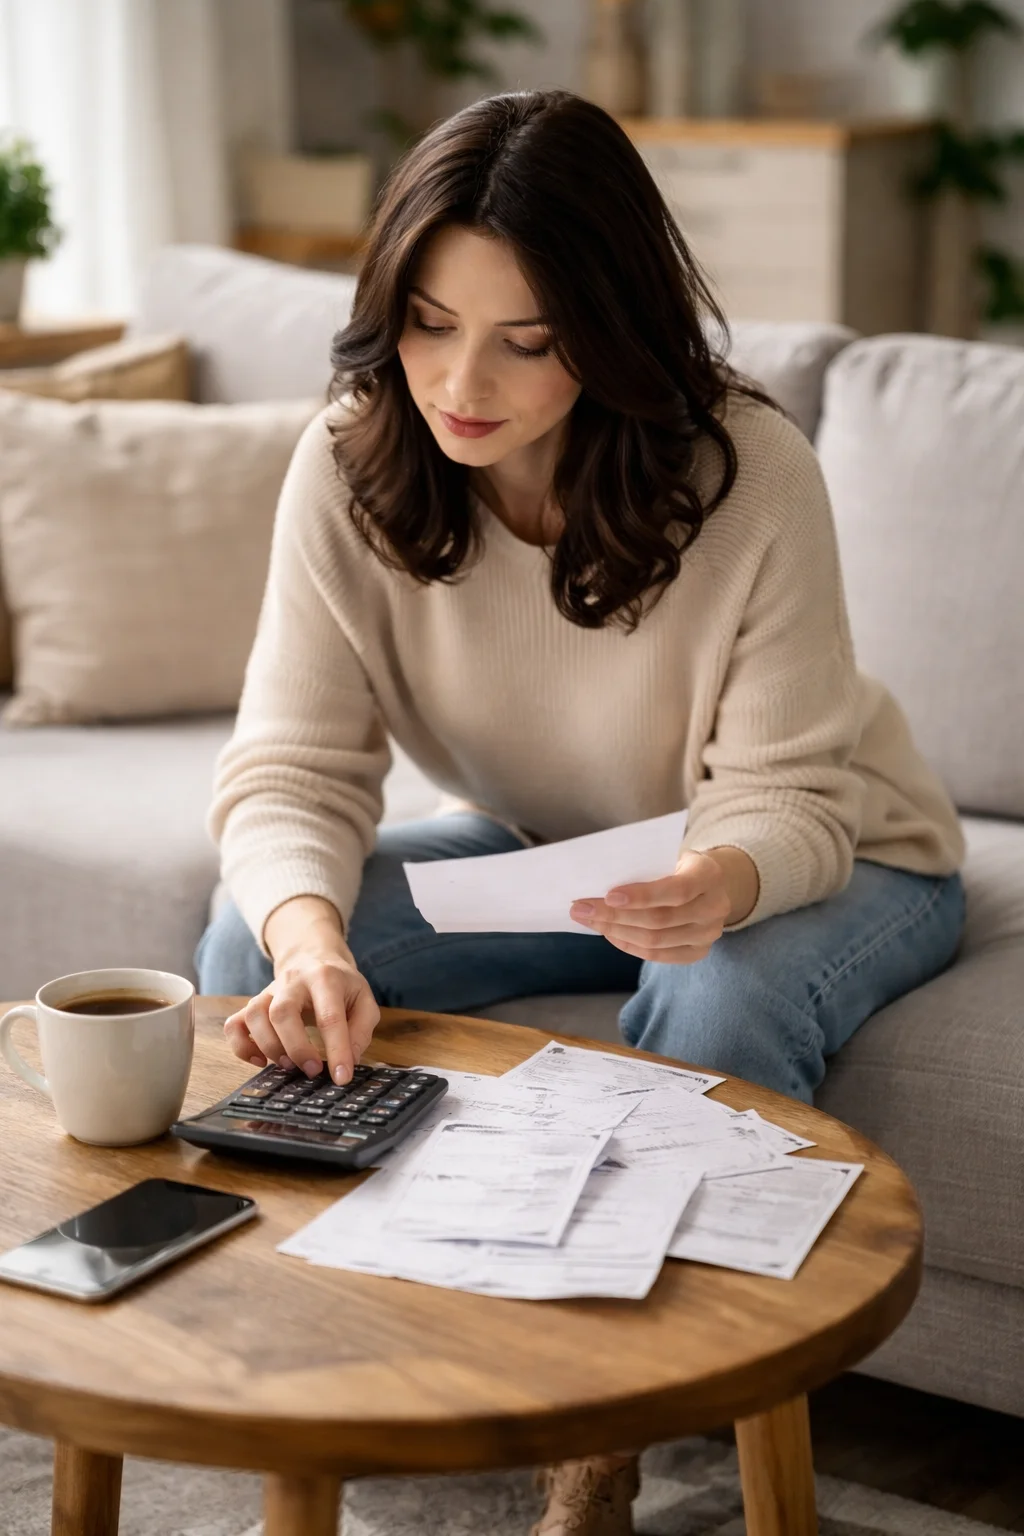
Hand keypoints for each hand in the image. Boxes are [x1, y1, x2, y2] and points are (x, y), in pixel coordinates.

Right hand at [223, 898, 379, 1083]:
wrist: (313, 958)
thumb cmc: (341, 986)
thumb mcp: (364, 1000)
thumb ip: (361, 1030)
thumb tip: (349, 1060)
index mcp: (325, 978)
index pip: (329, 1016)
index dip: (337, 1049)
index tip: (342, 1077)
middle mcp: (292, 981)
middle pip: (282, 1012)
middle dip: (296, 1047)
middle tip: (312, 1071)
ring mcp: (268, 991)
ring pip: (254, 1015)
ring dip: (269, 1046)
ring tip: (288, 1066)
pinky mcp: (253, 1003)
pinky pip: (234, 1024)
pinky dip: (241, 1046)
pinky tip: (260, 1060)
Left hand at [568, 848, 755, 964]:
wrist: (709, 884)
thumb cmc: (678, 864)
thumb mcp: (668, 854)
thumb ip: (643, 865)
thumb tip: (597, 879)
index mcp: (709, 874)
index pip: (677, 890)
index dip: (642, 896)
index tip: (608, 896)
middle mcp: (715, 907)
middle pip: (660, 920)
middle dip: (614, 915)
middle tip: (580, 908)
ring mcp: (708, 934)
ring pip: (655, 941)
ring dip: (615, 931)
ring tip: (588, 920)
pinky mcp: (698, 952)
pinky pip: (658, 956)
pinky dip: (628, 945)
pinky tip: (609, 933)